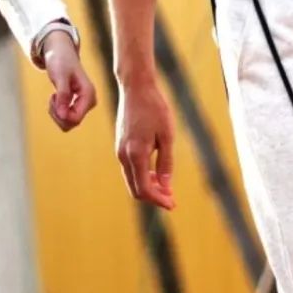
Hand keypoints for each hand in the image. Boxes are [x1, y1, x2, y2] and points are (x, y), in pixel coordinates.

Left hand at [43, 35, 96, 131]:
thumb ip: (63, 95)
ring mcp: (84, 104)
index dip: (61, 115)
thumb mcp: (60, 76)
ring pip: (68, 123)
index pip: (76, 118)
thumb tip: (63, 115)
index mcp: (89, 94)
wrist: (61, 53)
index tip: (53, 100)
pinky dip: (57, 111)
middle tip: (52, 98)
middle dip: (58, 115)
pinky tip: (55, 98)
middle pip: (72, 123)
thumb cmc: (60, 61)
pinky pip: (66, 117)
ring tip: (53, 97)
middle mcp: (90, 101)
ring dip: (56, 113)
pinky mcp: (78, 105)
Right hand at [116, 73, 175, 209]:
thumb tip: (166, 186)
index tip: (173, 204)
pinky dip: (142, 176)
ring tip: (167, 188)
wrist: (136, 88)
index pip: (144, 189)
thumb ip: (166, 163)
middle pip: (136, 189)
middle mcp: (123, 155)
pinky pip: (130, 169)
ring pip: (132, 180)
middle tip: (171, 200)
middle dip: (153, 197)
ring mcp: (119, 151)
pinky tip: (156, 174)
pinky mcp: (120, 146)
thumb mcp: (167, 136)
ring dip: (148, 187)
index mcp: (136, 154)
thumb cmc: (155, 108)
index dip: (159, 200)